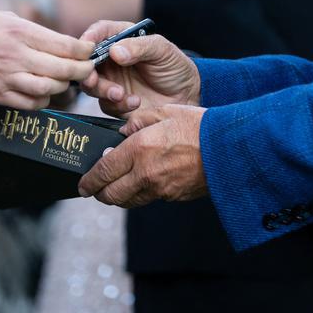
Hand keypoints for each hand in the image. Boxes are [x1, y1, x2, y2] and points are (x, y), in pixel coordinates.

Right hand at [0, 9, 94, 108]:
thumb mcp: (4, 17)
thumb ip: (32, 31)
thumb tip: (59, 42)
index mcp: (20, 31)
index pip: (66, 45)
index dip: (84, 51)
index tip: (90, 51)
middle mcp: (16, 55)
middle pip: (63, 70)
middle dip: (82, 71)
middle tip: (87, 70)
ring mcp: (4, 78)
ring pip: (49, 90)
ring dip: (62, 87)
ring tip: (64, 81)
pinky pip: (28, 105)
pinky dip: (42, 101)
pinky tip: (42, 93)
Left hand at [78, 104, 206, 205]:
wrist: (229, 148)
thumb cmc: (199, 125)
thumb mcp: (166, 111)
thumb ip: (139, 121)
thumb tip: (122, 132)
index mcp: (140, 149)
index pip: (104, 171)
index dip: (89, 180)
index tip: (82, 184)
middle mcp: (146, 173)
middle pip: (111, 195)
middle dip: (99, 193)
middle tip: (95, 187)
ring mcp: (160, 189)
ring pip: (128, 201)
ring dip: (119, 195)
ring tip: (118, 185)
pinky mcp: (173, 197)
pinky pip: (149, 198)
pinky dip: (141, 193)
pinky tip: (145, 180)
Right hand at [80, 23, 200, 116]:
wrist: (186, 97)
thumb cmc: (175, 67)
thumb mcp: (162, 51)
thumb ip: (140, 47)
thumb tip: (115, 51)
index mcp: (123, 39)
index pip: (100, 32)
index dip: (89, 37)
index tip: (87, 46)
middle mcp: (113, 59)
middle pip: (88, 61)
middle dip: (87, 71)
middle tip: (93, 80)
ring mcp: (113, 81)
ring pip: (91, 85)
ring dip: (102, 90)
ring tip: (120, 94)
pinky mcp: (116, 102)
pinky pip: (105, 104)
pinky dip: (117, 105)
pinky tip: (135, 103)